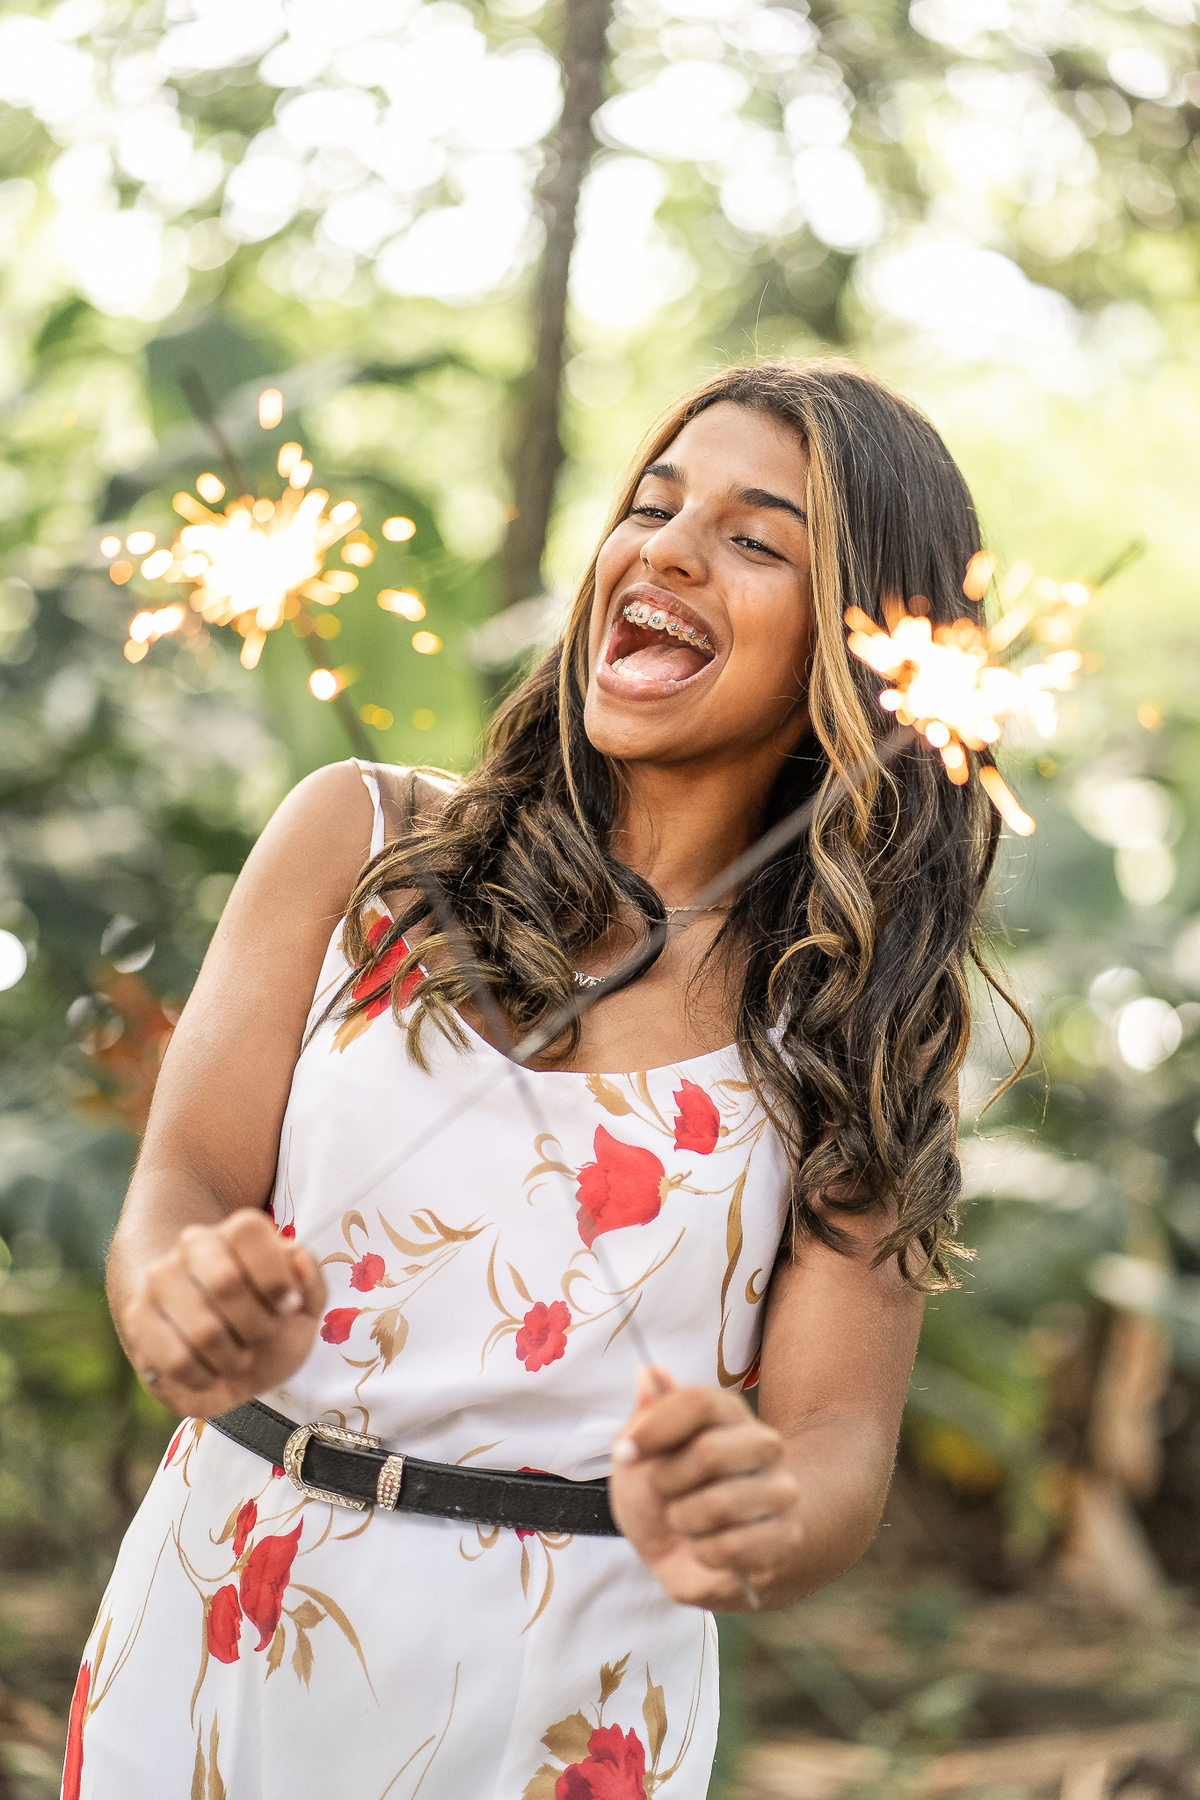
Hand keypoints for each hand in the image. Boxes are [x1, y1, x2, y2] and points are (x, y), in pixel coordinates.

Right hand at [118, 1209, 325, 1418]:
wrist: (214, 1348)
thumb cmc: (263, 1321)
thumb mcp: (302, 1307)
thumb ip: (312, 1284)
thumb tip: (298, 1258)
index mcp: (238, 1232)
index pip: (247, 1230)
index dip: (274, 1277)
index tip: (287, 1305)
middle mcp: (194, 1245)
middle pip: (226, 1283)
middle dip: (257, 1326)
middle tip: (261, 1335)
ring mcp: (160, 1279)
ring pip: (203, 1330)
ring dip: (232, 1357)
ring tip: (236, 1355)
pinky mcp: (138, 1319)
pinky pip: (177, 1360)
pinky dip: (205, 1377)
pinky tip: (210, 1370)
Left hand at [608, 1368, 802, 1610]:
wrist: (696, 1559)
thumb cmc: (666, 1499)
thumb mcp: (642, 1458)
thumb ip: (644, 1417)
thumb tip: (648, 1373)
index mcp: (729, 1415)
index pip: (700, 1402)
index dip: (657, 1427)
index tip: (627, 1452)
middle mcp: (764, 1445)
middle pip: (710, 1452)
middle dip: (669, 1482)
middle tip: (664, 1493)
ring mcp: (780, 1491)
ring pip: (719, 1505)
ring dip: (684, 1521)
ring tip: (687, 1522)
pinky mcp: (786, 1537)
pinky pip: (731, 1547)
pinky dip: (703, 1554)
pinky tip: (707, 1548)